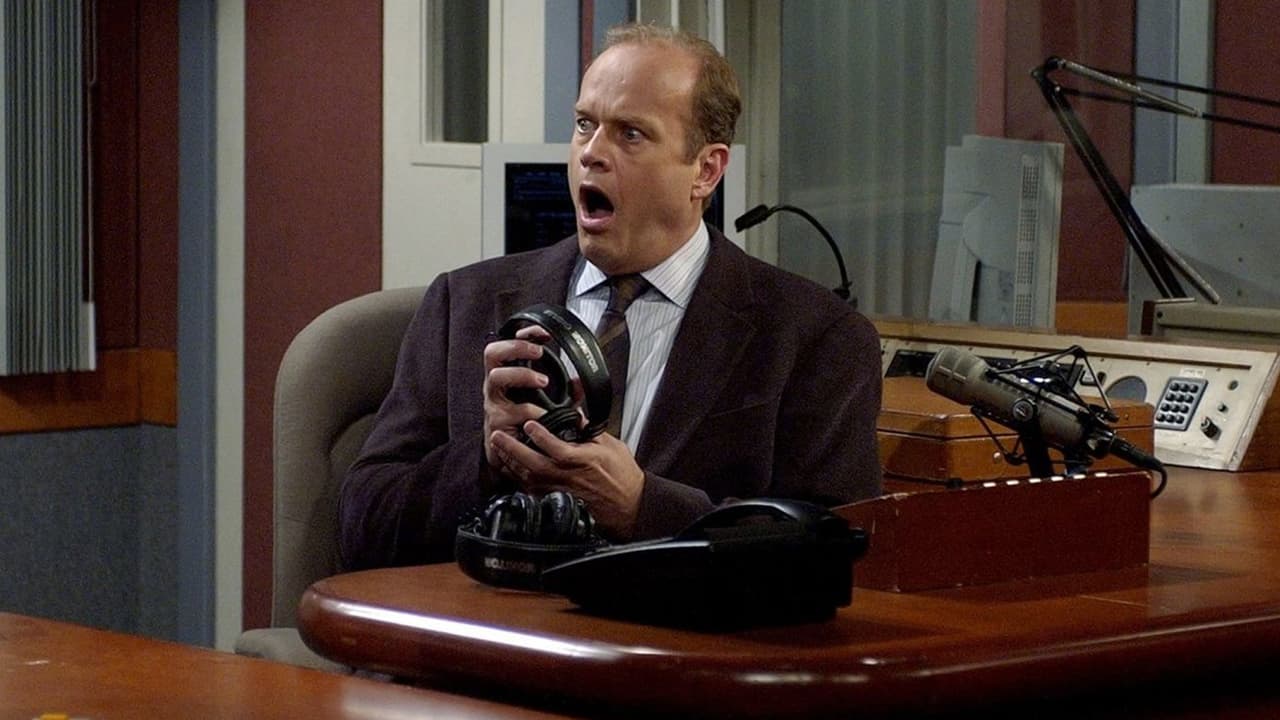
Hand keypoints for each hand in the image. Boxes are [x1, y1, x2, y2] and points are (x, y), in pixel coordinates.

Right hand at [482, 325, 553, 468]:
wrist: (509, 457)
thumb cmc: (527, 425)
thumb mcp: (549, 405)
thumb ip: (566, 394)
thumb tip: (580, 382)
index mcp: (507, 376)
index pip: (507, 344)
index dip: (523, 335)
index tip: (543, 334)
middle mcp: (496, 385)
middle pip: (492, 353)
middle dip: (516, 348)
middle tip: (538, 352)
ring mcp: (493, 402)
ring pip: (496, 376)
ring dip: (522, 375)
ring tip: (542, 381)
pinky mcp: (496, 421)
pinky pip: (512, 411)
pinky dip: (532, 412)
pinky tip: (544, 416)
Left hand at [488, 421, 644, 540]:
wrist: (629, 505)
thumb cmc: (621, 477)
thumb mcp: (611, 445)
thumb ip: (589, 429)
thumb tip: (575, 413)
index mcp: (582, 461)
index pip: (557, 448)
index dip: (541, 435)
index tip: (529, 422)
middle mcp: (567, 477)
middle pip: (534, 463)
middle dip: (513, 449)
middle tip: (497, 435)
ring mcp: (559, 491)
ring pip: (528, 477)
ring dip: (510, 461)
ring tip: (498, 447)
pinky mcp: (555, 501)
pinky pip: (530, 489)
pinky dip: (517, 478)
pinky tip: (509, 467)